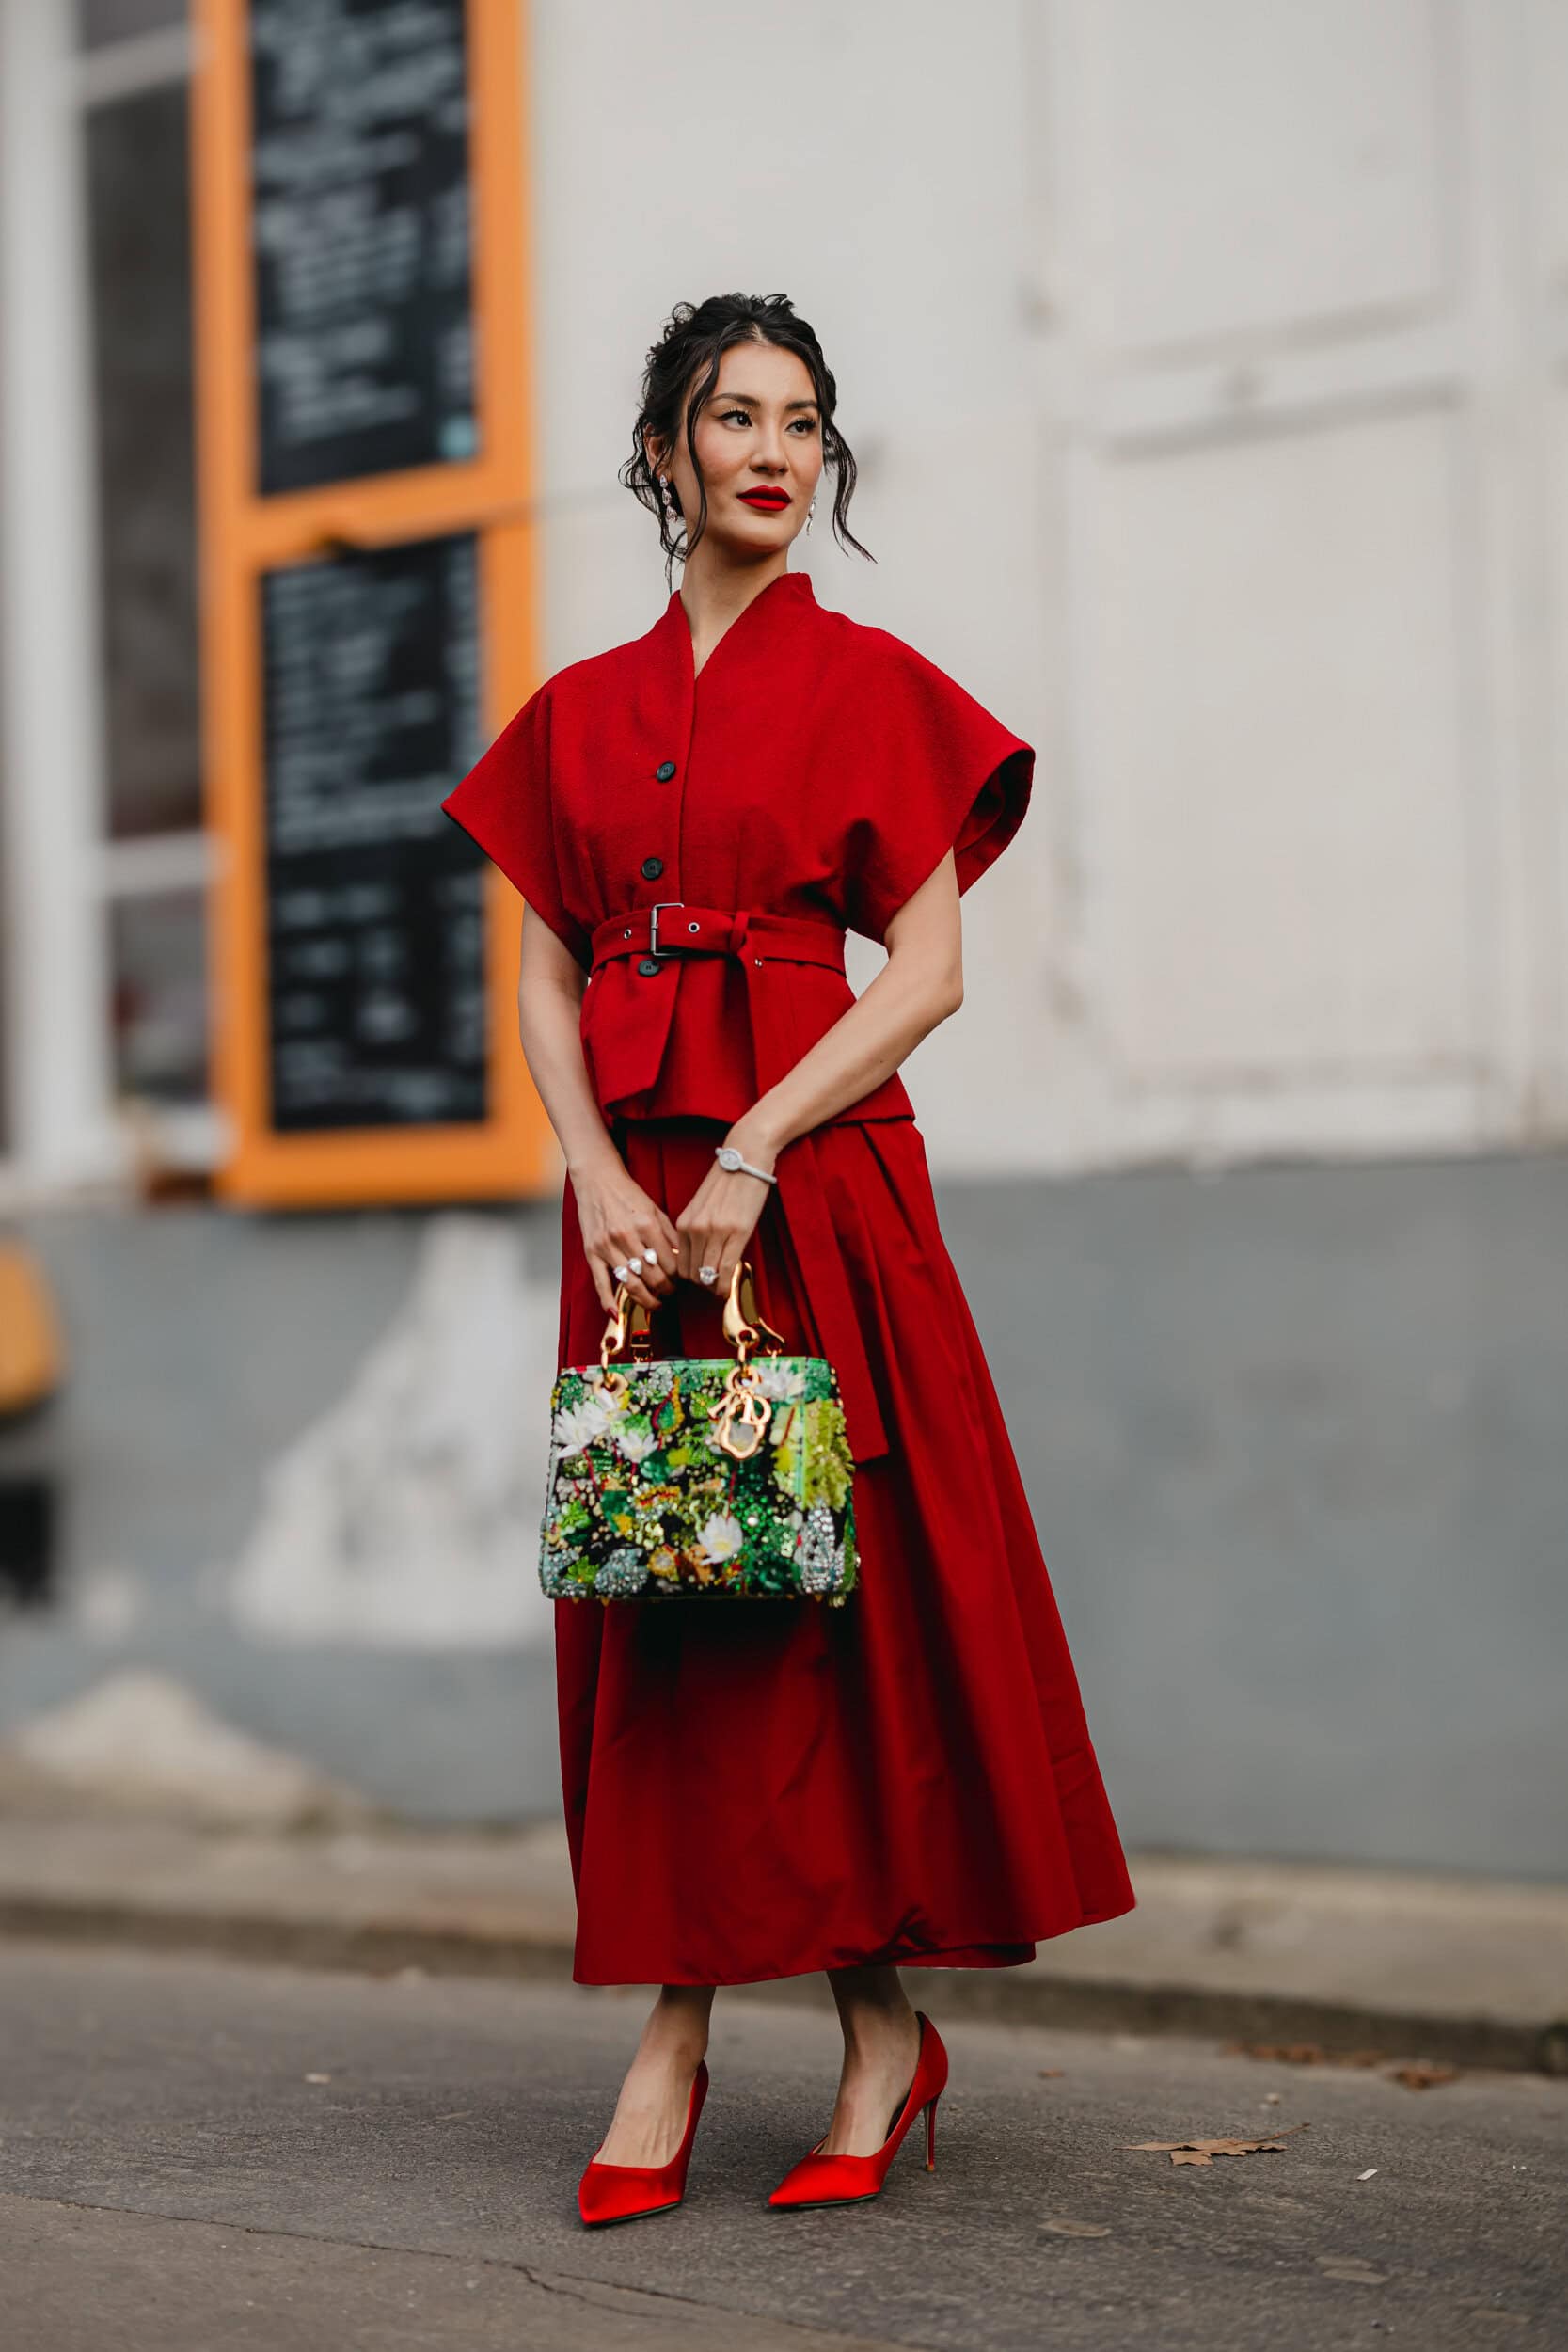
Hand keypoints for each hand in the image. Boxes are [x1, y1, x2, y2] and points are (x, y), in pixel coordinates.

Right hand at [572, 1158, 680, 1314]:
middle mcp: (626, 1237)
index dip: (678, 1277)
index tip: (681, 1281)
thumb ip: (671, 1235)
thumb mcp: (655, 1210)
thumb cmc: (628, 1194)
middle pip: (652, 1277)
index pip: (669, 1264)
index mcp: (646, 1225)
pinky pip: (600, 1283)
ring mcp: (607, 1246)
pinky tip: (616, 1314)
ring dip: (646, 1299)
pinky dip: (608, 1302)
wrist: (597, 1180)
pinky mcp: (591, 1252)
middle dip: (666, 1289)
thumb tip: (685, 1260)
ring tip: (656, 1303)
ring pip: (631, 1284)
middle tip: (671, 1292)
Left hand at [674, 1134, 777, 1298]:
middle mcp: (695, 1229)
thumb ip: (698, 1229)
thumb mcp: (703, 1207)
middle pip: (691, 1273)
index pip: (680, 1263)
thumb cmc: (727, 1180)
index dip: (690, 1278)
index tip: (702, 1281)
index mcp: (684, 1223)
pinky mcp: (736, 1232)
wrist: (745, 1156)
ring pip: (707, 1275)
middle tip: (714, 1286)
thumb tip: (702, 1255)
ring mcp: (714, 1231)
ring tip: (723, 1287)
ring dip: (714, 1287)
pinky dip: (726, 1284)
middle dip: (702, 1284)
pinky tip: (730, 1286)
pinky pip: (725, 1269)